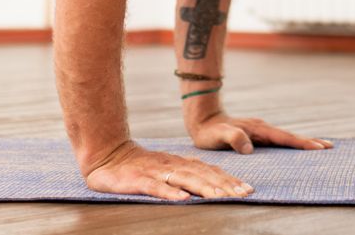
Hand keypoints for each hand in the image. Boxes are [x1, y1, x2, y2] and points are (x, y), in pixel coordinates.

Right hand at [84, 141, 254, 200]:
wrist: (107, 154)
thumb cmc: (139, 166)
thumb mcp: (166, 167)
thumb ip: (186, 172)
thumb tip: (211, 181)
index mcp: (180, 163)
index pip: (209, 171)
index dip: (229, 180)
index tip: (247, 190)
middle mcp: (171, 165)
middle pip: (202, 175)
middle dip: (224, 186)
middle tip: (243, 194)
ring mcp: (156, 172)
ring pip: (184, 180)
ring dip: (204, 188)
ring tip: (221, 198)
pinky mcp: (138, 180)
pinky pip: (156, 187)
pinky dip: (170, 193)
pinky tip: (182, 199)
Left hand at [187, 111, 332, 153]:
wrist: (202, 119)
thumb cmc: (209, 131)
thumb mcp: (218, 136)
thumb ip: (233, 139)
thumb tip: (250, 149)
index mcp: (258, 130)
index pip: (284, 138)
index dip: (301, 143)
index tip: (318, 148)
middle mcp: (262, 128)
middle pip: (290, 137)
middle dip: (309, 142)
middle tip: (330, 147)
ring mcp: (261, 131)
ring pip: (286, 138)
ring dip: (303, 142)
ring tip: (320, 147)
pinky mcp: (257, 135)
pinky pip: (278, 140)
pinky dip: (291, 144)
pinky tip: (295, 149)